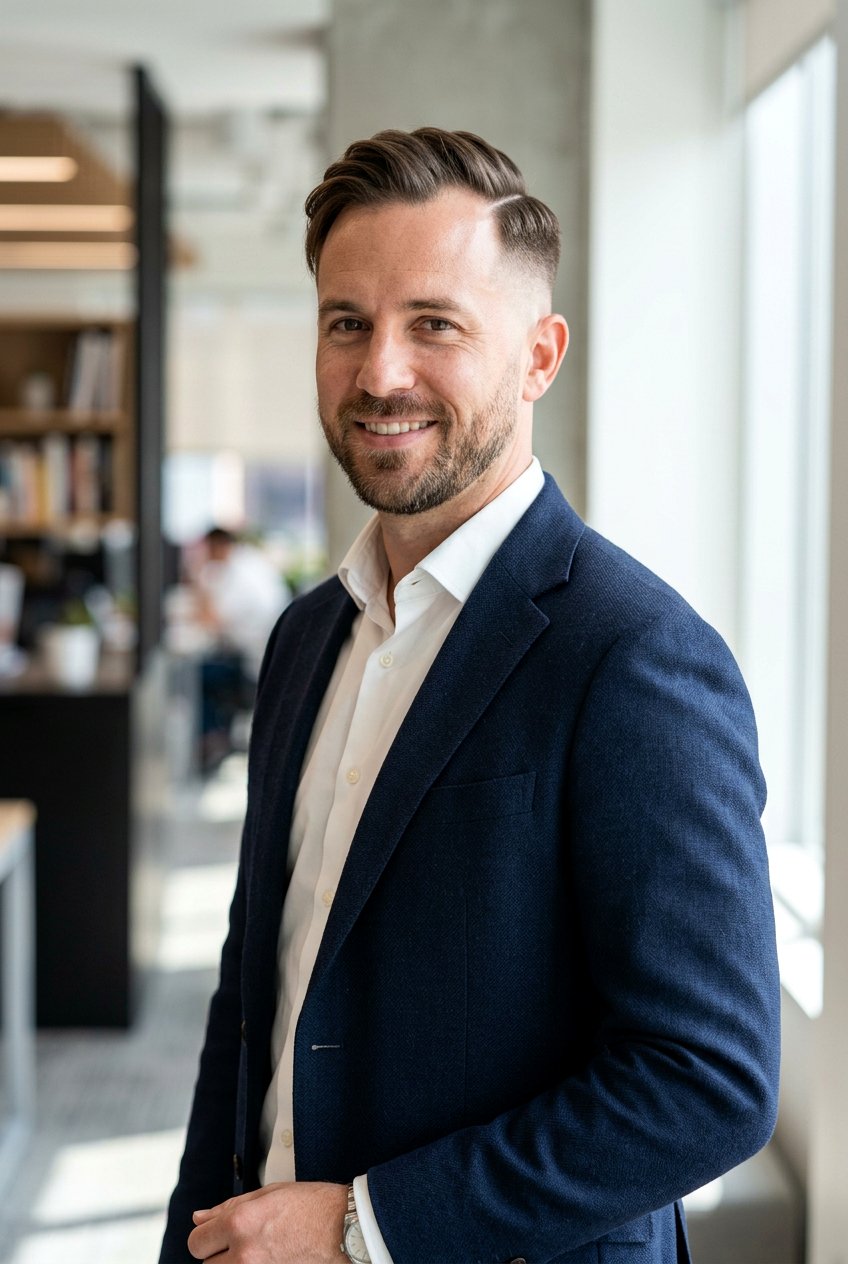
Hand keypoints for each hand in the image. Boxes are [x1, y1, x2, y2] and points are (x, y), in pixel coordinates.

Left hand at [187, 1180, 347, 1261]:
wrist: (347, 1232)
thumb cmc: (313, 1207)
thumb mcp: (269, 1194)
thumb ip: (228, 1207)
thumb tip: (199, 1218)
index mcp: (240, 1223)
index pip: (197, 1242)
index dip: (207, 1237)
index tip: (218, 1236)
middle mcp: (243, 1254)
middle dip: (220, 1254)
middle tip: (244, 1244)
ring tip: (259, 1253)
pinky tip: (270, 1260)